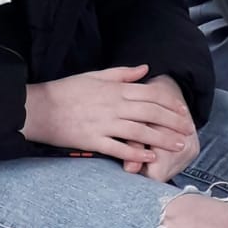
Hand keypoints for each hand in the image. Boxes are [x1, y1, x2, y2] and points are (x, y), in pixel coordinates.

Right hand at [23, 65, 196, 166]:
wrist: (39, 108)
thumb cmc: (66, 90)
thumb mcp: (94, 75)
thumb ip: (122, 73)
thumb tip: (145, 69)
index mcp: (114, 89)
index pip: (150, 95)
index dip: (169, 103)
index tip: (183, 111)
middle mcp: (113, 105)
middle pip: (150, 113)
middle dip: (173, 122)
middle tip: (188, 131)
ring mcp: (104, 124)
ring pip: (140, 132)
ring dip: (162, 139)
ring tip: (178, 145)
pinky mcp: (93, 141)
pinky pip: (119, 148)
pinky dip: (137, 154)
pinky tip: (151, 158)